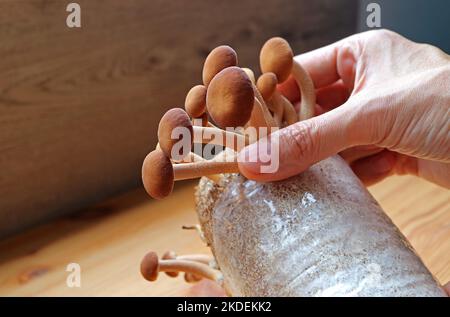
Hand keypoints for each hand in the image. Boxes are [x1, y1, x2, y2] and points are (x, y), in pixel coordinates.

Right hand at [238, 30, 449, 186]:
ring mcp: (382, 118)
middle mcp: (369, 84)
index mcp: (361, 55)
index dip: (271, 99)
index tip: (245, 126)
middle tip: (260, 158)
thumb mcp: (372, 116)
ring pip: (333, 140)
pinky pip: (356, 163)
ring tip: (283, 178)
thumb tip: (259, 160)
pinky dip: (341, 177)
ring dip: (314, 160)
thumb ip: (311, 141)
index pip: (299, 74)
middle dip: (291, 136)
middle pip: (315, 111)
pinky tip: (322, 189)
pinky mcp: (395, 148)